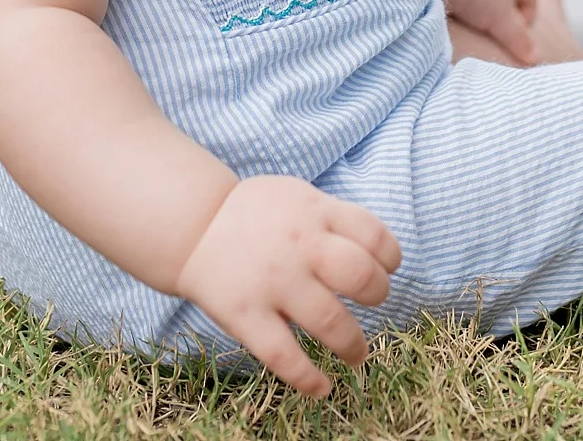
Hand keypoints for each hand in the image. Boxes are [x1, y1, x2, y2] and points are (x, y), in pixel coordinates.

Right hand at [173, 176, 400, 396]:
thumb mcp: (298, 195)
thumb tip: (377, 254)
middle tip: (372, 303)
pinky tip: (322, 388)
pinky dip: (309, 379)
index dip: (388, 258)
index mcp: (316, 212)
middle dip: (377, 295)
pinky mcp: (247, 315)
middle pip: (360, 276)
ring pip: (331, 322)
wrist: (193, 226)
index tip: (385, 270)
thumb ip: (334, 220)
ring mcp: (274, 282)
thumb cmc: (256, 214)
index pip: (373, 236)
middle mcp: (299, 246)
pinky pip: (284, 356)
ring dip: (353, 345)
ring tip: (357, 354)